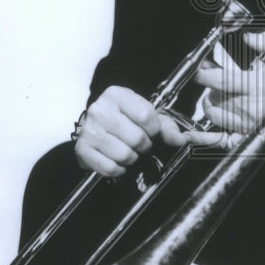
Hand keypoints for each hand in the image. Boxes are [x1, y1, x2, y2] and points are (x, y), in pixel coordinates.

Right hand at [75, 85, 227, 176]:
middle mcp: (100, 109)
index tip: (151, 131)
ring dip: (132, 158)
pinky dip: (118, 169)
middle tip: (139, 144)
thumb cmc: (122, 120)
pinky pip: (110, 168)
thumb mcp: (144, 115)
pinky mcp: (82, 149)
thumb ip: (166, 126)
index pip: (146, 116)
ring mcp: (89, 130)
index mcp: (117, 95)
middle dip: (144, 146)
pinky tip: (117, 160)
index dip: (154, 129)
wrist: (93, 127)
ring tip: (128, 151)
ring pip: (125, 155)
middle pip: (137, 138)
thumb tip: (182, 140)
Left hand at [189, 31, 264, 139]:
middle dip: (210, 88)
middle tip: (214, 82)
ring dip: (210, 105)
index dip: (204, 74)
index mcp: (259, 85)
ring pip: (214, 115)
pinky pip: (219, 141)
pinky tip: (193, 135)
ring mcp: (247, 127)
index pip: (219, 80)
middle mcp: (250, 108)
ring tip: (215, 98)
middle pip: (213, 97)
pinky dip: (203, 138)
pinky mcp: (248, 141)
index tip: (200, 70)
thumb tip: (248, 37)